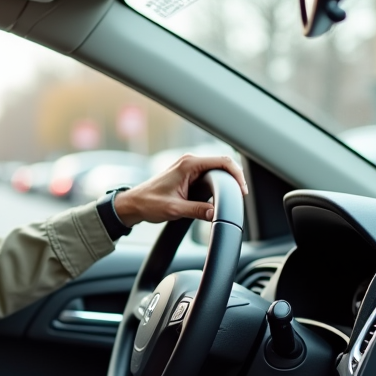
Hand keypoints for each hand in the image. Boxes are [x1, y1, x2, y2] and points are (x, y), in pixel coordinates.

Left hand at [113, 154, 247, 226]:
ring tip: (232, 198)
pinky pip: (209, 176)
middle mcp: (190, 162)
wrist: (134, 204)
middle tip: (239, 197)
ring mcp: (189, 168)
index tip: (242, 191)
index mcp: (188, 164)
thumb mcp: (175, 209)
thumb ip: (197, 210)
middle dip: (234, 179)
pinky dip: (217, 185)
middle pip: (223, 165)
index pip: (223, 162)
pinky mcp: (188, 175)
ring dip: (225, 183)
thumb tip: (216, 214)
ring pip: (217, 171)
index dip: (237, 175)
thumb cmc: (149, 203)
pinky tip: (219, 197)